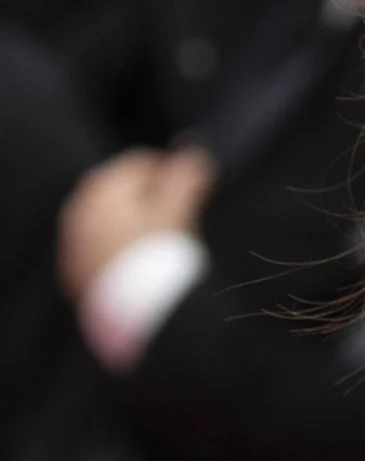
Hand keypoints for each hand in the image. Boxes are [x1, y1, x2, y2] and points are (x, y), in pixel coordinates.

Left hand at [58, 148, 217, 300]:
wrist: (140, 311)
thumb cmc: (160, 253)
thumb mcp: (179, 207)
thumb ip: (186, 174)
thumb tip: (195, 148)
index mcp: (101, 188)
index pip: (139, 161)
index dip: (171, 169)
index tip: (193, 186)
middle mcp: (79, 210)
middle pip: (119, 189)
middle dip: (148, 194)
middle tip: (179, 213)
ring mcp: (73, 243)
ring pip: (107, 218)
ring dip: (133, 219)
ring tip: (162, 238)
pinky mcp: (75, 271)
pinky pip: (99, 246)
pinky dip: (119, 244)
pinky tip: (142, 259)